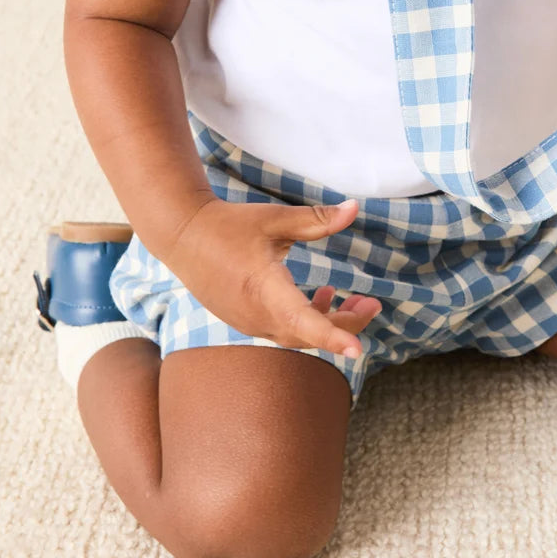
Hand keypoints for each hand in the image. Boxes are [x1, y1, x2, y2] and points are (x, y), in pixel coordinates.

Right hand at [164, 196, 381, 357]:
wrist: (182, 237)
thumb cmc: (229, 225)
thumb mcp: (275, 219)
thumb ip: (316, 219)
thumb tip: (354, 209)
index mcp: (263, 288)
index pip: (302, 321)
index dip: (332, 336)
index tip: (358, 349)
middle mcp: (256, 314)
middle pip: (308, 334)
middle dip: (345, 324)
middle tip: (373, 304)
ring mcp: (249, 322)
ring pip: (297, 335)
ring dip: (328, 322)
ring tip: (357, 300)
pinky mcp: (246, 320)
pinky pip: (284, 330)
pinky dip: (308, 320)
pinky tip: (322, 296)